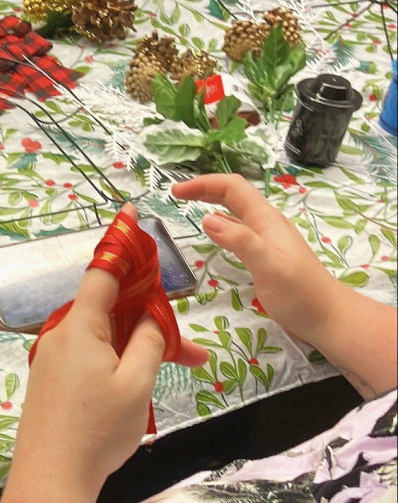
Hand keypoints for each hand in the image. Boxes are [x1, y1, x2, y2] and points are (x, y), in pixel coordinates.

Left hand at [16, 215, 206, 495]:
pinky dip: (119, 361)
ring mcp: (53, 360)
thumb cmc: (97, 431)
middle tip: (191, 347)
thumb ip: (151, 342)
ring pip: (105, 338)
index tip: (130, 215)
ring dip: (141, 346)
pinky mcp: (52, 382)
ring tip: (184, 368)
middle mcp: (61, 336)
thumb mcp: (137, 383)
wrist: (51, 480)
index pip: (102, 272)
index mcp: (80, 327)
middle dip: (152, 317)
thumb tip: (152, 316)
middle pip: (110, 309)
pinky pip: (90, 357)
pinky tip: (143, 383)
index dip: (121, 244)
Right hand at [175, 173, 396, 398]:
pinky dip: (221, 224)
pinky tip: (213, 234)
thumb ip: (241, 241)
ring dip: (212, 203)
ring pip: (236, 212)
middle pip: (234, 195)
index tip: (175, 192)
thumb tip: (207, 218)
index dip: (204, 184)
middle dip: (205, 189)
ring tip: (189, 207)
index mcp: (266, 221)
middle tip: (176, 196)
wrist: (328, 318)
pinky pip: (239, 230)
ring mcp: (267, 240)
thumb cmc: (301, 294)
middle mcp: (266, 225)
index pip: (233, 188)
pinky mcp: (265, 256)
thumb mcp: (268, 266)